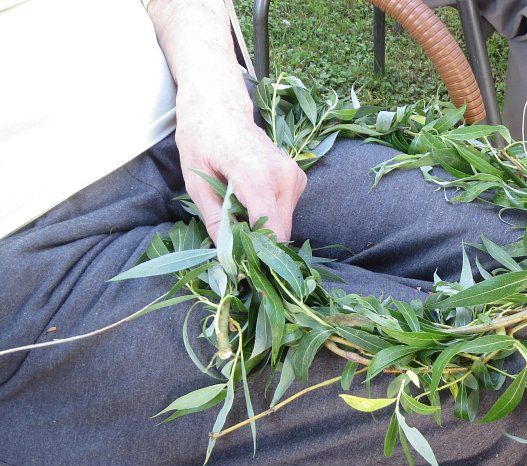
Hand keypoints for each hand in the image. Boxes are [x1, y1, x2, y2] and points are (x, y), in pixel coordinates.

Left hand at [175, 98, 306, 242]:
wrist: (220, 107)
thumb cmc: (202, 138)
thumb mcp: (196, 181)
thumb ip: (214, 218)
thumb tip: (227, 253)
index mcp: (257, 176)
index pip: (271, 231)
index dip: (258, 254)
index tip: (241, 264)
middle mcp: (283, 177)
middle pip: (280, 233)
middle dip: (259, 244)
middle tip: (233, 241)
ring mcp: (294, 176)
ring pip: (285, 225)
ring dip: (263, 229)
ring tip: (238, 214)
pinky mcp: (297, 178)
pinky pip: (286, 212)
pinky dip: (269, 216)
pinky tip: (250, 202)